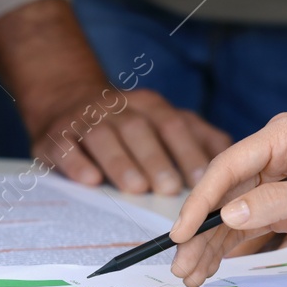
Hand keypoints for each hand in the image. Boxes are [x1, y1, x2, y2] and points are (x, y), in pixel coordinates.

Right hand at [0, 0, 230, 192]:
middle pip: (139, 130)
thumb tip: (230, 155)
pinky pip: (66, 146)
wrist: (65, 97)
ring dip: (121, 162)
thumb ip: (196, 136)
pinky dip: (77, 162)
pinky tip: (89, 180)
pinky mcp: (56, 136)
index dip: (188, 150)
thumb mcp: (161, 120)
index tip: (204, 178)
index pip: (173, 124)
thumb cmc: (126, 123)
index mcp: (149, 106)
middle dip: (156, 159)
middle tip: (170, 189)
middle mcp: (118, 108)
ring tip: (136, 189)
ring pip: (104, 137)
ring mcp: (85, 120)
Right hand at [169, 114, 286, 285]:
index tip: (183, 233)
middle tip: (180, 266)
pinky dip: (230, 248)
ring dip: (209, 245)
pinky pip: (249, 227)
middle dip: (199, 232)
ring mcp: (279, 182)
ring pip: (231, 215)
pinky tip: (212, 267)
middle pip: (223, 194)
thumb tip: (231, 215)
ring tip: (190, 276)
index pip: (227, 168)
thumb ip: (279, 202)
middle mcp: (274, 156)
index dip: (201, 202)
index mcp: (282, 138)